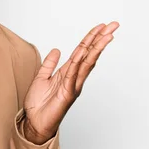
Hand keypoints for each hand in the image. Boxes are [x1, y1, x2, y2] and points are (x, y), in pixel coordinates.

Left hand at [22, 22, 119, 143]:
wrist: (35, 123)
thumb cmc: (39, 104)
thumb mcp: (41, 78)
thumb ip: (49, 64)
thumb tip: (56, 50)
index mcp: (68, 72)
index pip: (82, 51)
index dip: (91, 38)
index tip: (102, 26)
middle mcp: (74, 77)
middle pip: (90, 54)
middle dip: (101, 39)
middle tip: (114, 25)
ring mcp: (73, 85)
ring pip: (87, 62)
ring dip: (96, 48)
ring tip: (106, 35)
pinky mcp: (68, 94)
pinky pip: (72, 75)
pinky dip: (77, 63)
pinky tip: (83, 52)